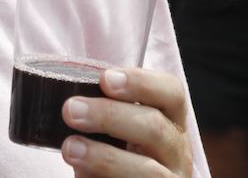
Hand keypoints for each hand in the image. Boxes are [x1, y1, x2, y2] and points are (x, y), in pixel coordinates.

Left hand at [60, 67, 193, 176]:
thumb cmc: (118, 155)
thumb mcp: (119, 130)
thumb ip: (104, 115)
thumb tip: (73, 105)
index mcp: (171, 120)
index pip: (171, 93)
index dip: (141, 82)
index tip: (105, 79)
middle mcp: (177, 149)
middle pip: (155, 127)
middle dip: (110, 116)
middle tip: (71, 110)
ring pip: (149, 170)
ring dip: (105, 157)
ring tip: (70, 148)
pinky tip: (83, 175)